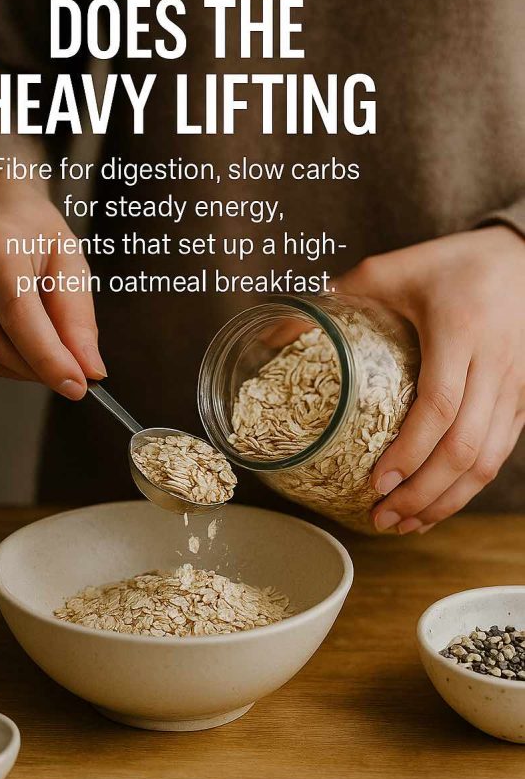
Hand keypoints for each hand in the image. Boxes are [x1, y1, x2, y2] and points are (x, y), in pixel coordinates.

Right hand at [0, 181, 105, 398]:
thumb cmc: (34, 233)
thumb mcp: (70, 261)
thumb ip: (79, 318)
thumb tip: (88, 368)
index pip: (18, 312)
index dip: (48, 356)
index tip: (77, 384)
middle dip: (42, 368)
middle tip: (77, 376)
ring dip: (28, 370)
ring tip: (56, 358)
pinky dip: (10, 364)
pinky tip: (27, 346)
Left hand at [336, 227, 524, 532]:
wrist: (520, 255)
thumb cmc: (450, 262)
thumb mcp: (393, 268)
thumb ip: (340, 295)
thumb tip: (278, 330)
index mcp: (459, 330)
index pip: (440, 406)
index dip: (409, 452)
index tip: (376, 482)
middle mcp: (494, 364)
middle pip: (465, 447)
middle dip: (422, 493)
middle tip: (382, 517)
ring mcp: (515, 386)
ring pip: (488, 460)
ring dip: (446, 501)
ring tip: (404, 523)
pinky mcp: (522, 399)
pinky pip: (500, 454)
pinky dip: (468, 487)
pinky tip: (437, 504)